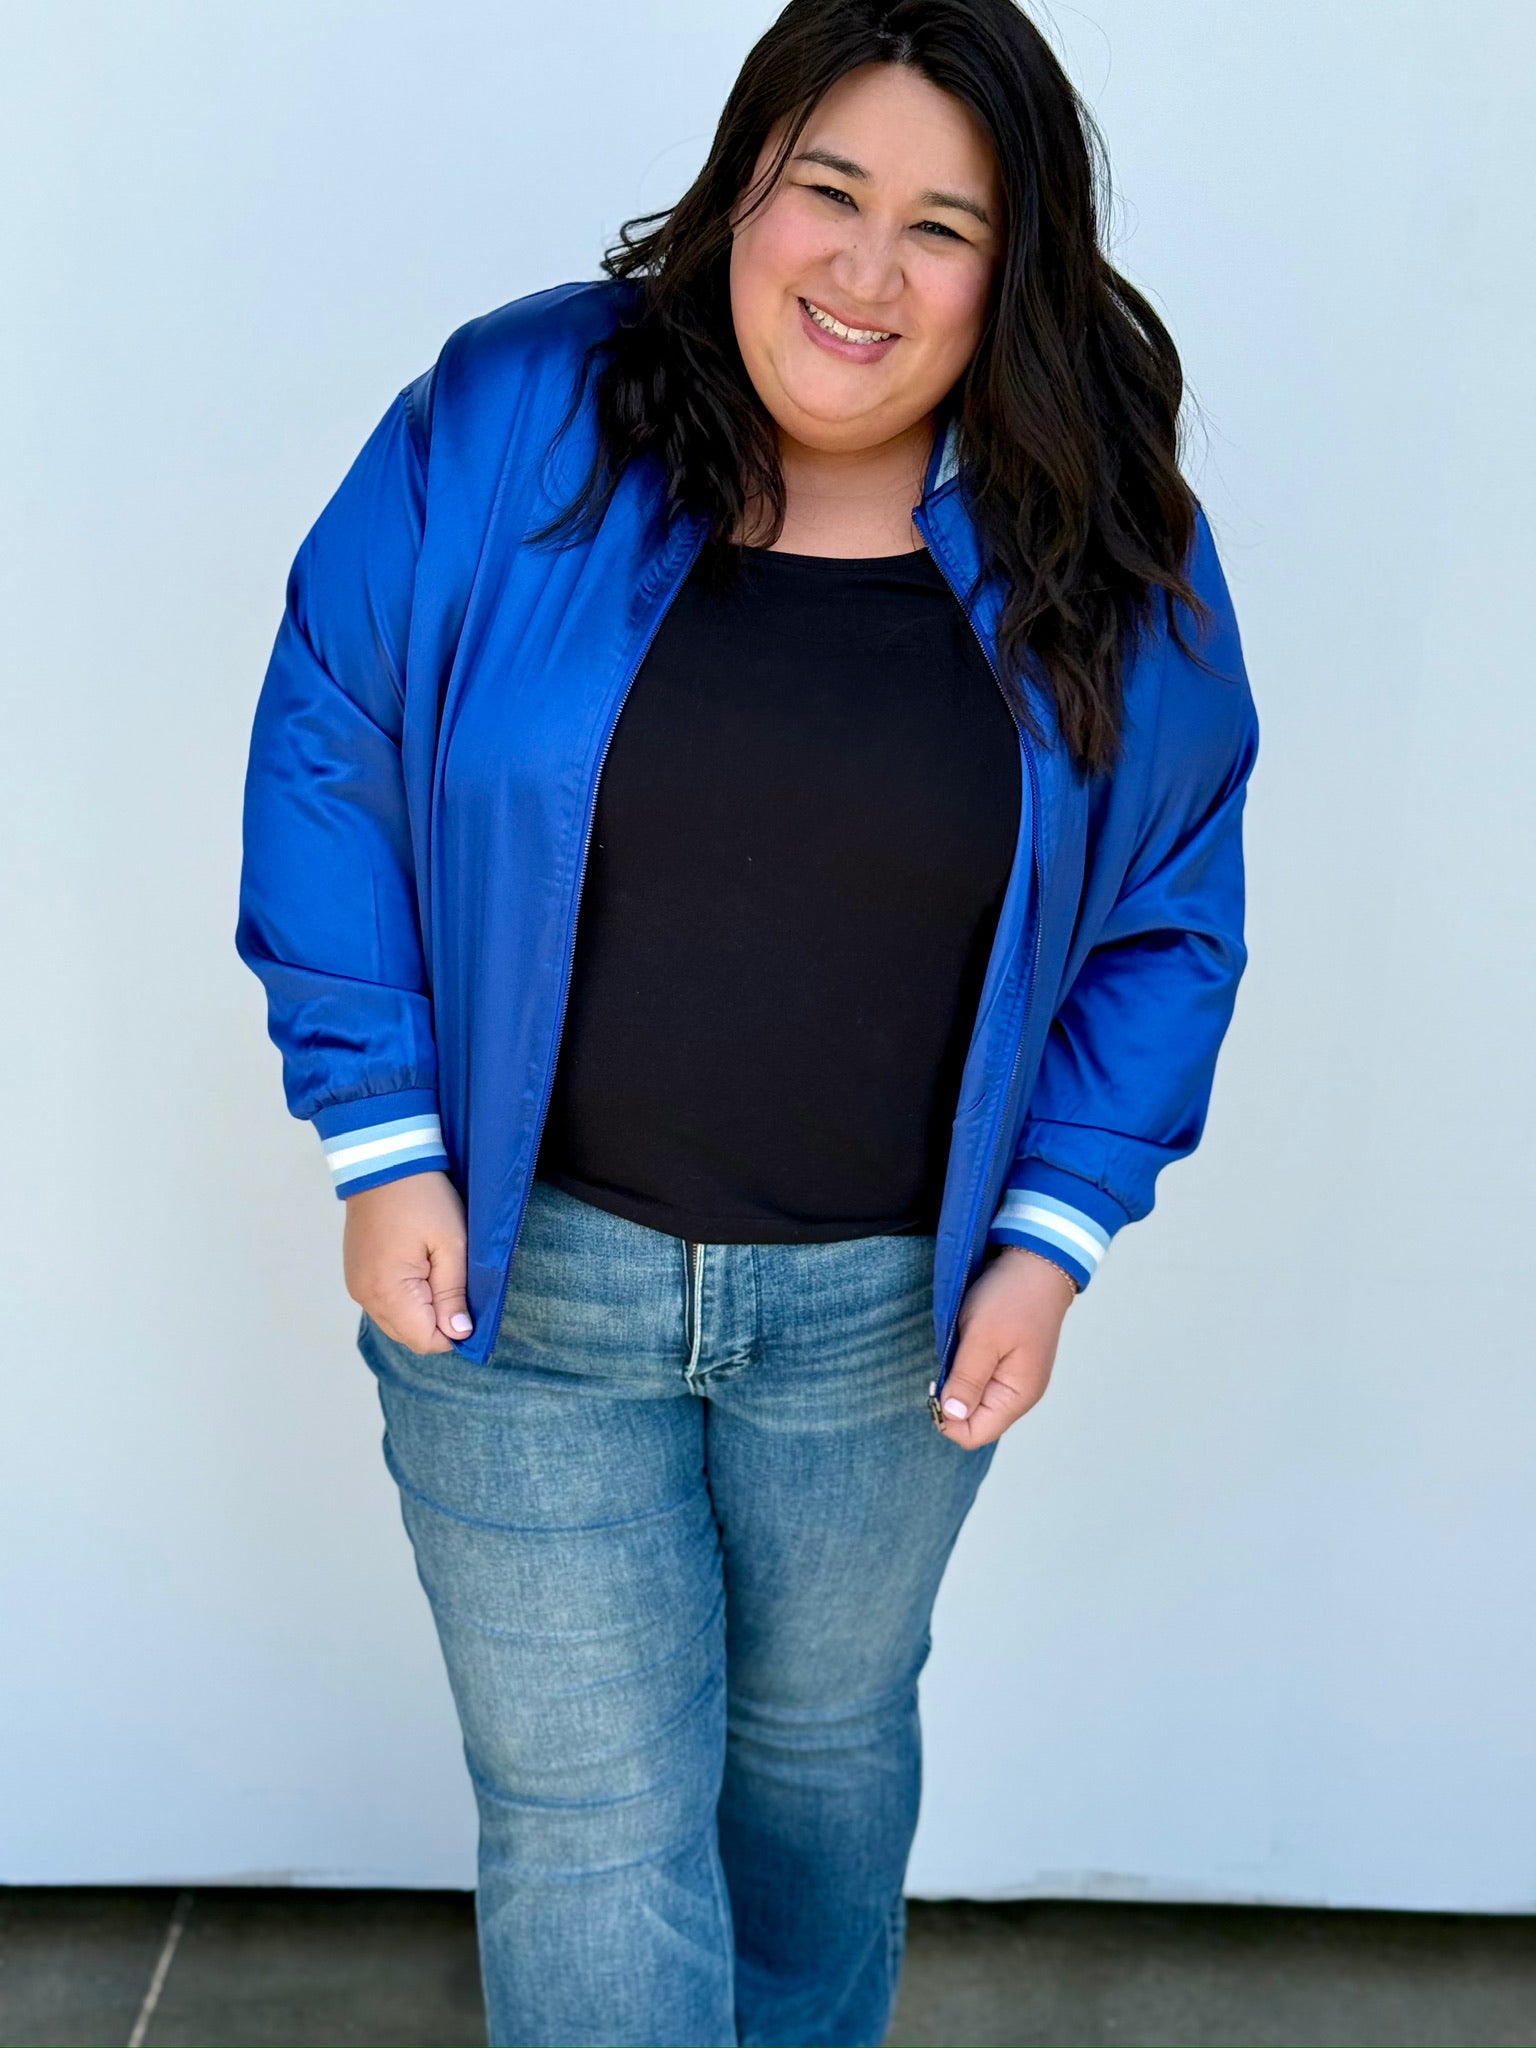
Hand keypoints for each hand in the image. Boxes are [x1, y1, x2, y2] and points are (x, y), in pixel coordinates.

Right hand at [342, 1170, 472, 1352]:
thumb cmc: (423, 1197)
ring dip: (421, 1308)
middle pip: (409, 1336)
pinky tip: (418, 1266)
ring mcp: (357, 1286)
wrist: (384, 1161)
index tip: (467, 1300)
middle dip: (437, 1320)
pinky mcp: (357, 1275)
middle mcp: (365, 1296)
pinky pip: (385, 1303)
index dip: (453, 1330)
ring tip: (436, 1268)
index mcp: (388, 1292)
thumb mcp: (452, 1244)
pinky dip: (406, 1297)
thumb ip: (454, 1293)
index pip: (425, 1341)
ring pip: (397, 1321)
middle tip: (453, 1278)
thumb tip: (459, 1333)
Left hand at [937, 1246, 1076, 1448]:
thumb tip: (951, 1417)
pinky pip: (979, 1378)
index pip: (975, 1434)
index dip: (947, 1419)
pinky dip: (965, 1366)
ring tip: (959, 1346)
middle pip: (973, 1420)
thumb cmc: (1012, 1297)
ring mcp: (1014, 1378)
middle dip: (952, 1398)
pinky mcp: (1007, 1361)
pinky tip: (965, 1343)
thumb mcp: (982, 1337)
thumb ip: (967, 1379)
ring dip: (958, 1379)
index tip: (936, 1384)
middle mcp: (1018, 1394)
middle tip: (948, 1360)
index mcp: (1017, 1395)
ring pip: (974, 1398)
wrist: (1036, 1261)